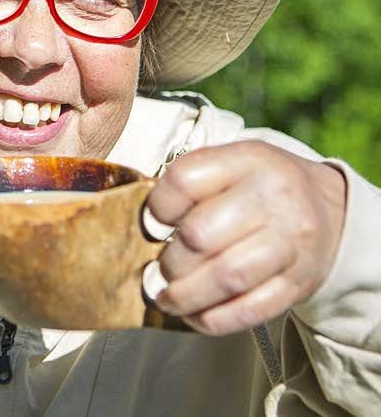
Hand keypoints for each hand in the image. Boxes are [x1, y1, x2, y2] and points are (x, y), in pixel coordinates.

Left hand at [146, 140, 346, 335]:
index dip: (158, 206)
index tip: (152, 225)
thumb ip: (190, 184)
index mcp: (248, 160)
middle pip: (201, 234)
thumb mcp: (231, 164)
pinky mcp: (300, 282)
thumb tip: (146, 228)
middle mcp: (274, 197)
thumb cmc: (259, 186)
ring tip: (166, 298)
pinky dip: (214, 319)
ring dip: (185, 295)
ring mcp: (291, 242)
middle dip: (169, 260)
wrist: (331, 208)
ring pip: (226, 277)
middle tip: (155, 271)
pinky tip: (193, 316)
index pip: (185, 180)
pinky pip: (251, 309)